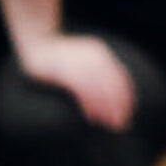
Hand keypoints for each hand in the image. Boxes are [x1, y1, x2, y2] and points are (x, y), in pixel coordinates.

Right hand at [19, 33, 135, 131]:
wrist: (37, 41)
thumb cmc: (61, 57)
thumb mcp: (83, 60)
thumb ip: (99, 73)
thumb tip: (113, 98)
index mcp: (100, 53)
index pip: (120, 78)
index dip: (126, 98)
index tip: (128, 114)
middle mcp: (91, 56)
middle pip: (111, 84)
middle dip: (118, 107)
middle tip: (120, 124)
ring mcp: (77, 62)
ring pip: (97, 88)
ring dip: (105, 108)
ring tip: (108, 124)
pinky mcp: (62, 70)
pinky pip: (80, 90)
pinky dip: (88, 104)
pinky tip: (91, 116)